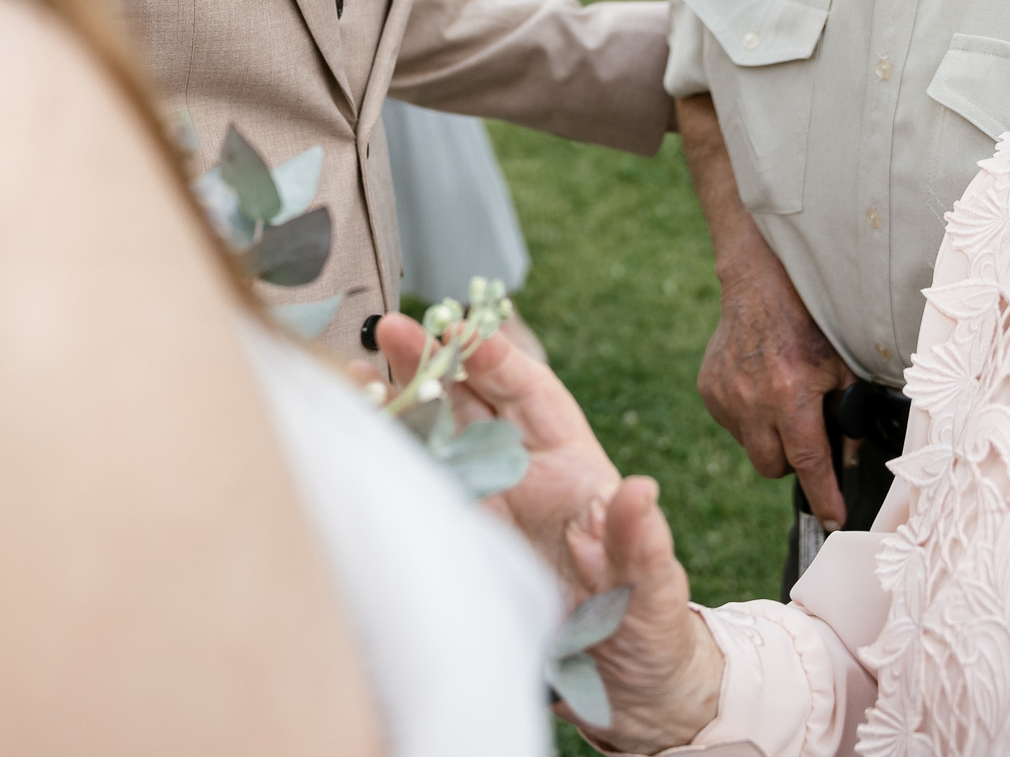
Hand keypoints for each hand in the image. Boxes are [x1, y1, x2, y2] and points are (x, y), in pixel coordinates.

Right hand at [370, 317, 722, 751]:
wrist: (621, 680)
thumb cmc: (645, 624)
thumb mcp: (652, 587)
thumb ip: (641, 543)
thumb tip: (642, 494)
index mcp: (572, 465)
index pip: (531, 394)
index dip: (497, 359)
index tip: (464, 334)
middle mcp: (523, 472)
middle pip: (472, 399)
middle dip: (433, 359)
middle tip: (392, 329)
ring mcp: (485, 501)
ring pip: (437, 435)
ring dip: (401, 401)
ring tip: (357, 374)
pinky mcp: (459, 536)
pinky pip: (421, 487)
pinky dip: (389, 457)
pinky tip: (358, 436)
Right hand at [699, 251, 853, 525]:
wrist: (760, 286)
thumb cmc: (810, 326)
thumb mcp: (842, 370)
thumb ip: (848, 418)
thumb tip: (849, 463)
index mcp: (791, 396)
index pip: (809, 463)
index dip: (824, 496)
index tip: (834, 520)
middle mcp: (753, 401)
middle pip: (773, 468)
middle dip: (792, 463)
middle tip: (804, 435)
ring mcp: (725, 396)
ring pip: (750, 449)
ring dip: (768, 438)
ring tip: (781, 401)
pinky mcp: (708, 389)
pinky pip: (732, 425)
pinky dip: (748, 418)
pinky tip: (759, 388)